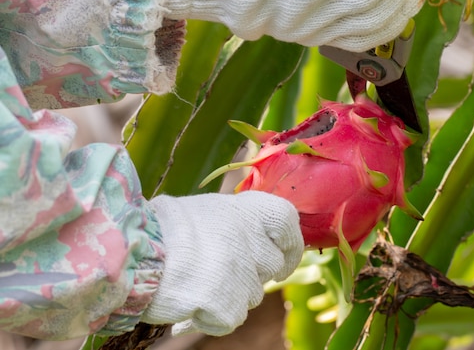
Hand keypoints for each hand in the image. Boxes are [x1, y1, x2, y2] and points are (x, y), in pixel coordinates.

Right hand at [141, 191, 303, 335]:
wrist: (128, 250)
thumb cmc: (164, 230)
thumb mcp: (208, 211)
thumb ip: (239, 224)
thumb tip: (259, 242)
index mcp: (246, 209)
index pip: (288, 223)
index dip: (290, 244)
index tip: (282, 260)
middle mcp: (249, 238)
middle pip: (270, 267)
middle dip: (251, 274)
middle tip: (219, 270)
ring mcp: (240, 271)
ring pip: (251, 296)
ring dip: (230, 295)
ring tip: (197, 281)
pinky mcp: (225, 301)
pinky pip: (230, 318)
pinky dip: (212, 316)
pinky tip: (190, 301)